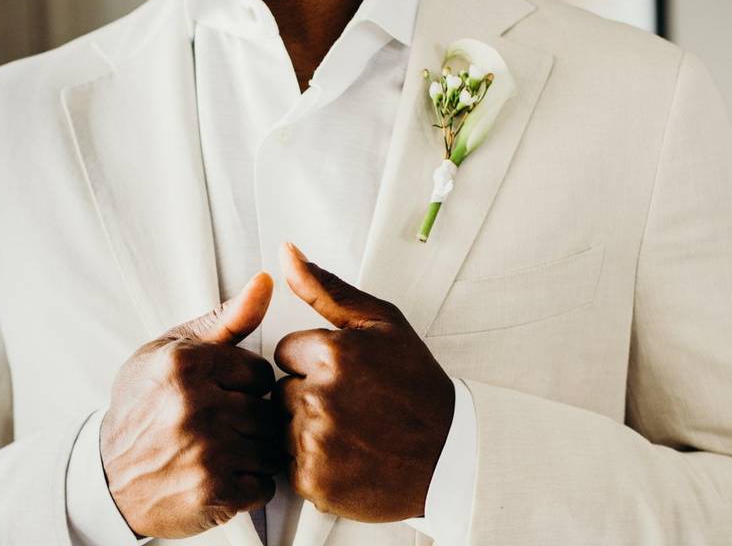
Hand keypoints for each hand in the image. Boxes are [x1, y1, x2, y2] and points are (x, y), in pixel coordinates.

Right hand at [100, 272, 280, 538]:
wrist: (107, 478)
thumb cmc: (143, 407)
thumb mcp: (172, 350)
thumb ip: (226, 319)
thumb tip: (265, 281)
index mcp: (185, 364)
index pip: (259, 372)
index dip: (244, 387)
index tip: (221, 395)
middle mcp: (195, 406)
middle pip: (267, 411)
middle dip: (250, 421)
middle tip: (219, 427)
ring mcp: (205, 452)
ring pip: (270, 448)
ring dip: (253, 452)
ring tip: (220, 451)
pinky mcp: (214, 493)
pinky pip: (264, 485)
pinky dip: (250, 485)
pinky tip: (221, 476)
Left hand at [273, 243, 454, 522]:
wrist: (451, 455)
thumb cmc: (416, 384)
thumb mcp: (381, 323)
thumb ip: (325, 287)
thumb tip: (285, 250)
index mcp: (332, 354)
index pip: (285, 352)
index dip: (313, 363)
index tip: (346, 376)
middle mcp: (319, 397)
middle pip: (280, 391)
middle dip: (306, 395)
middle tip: (351, 407)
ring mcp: (315, 442)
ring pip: (280, 427)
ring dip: (304, 430)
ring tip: (349, 433)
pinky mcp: (313, 481)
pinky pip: (289, 464)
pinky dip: (311, 464)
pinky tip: (346, 458)